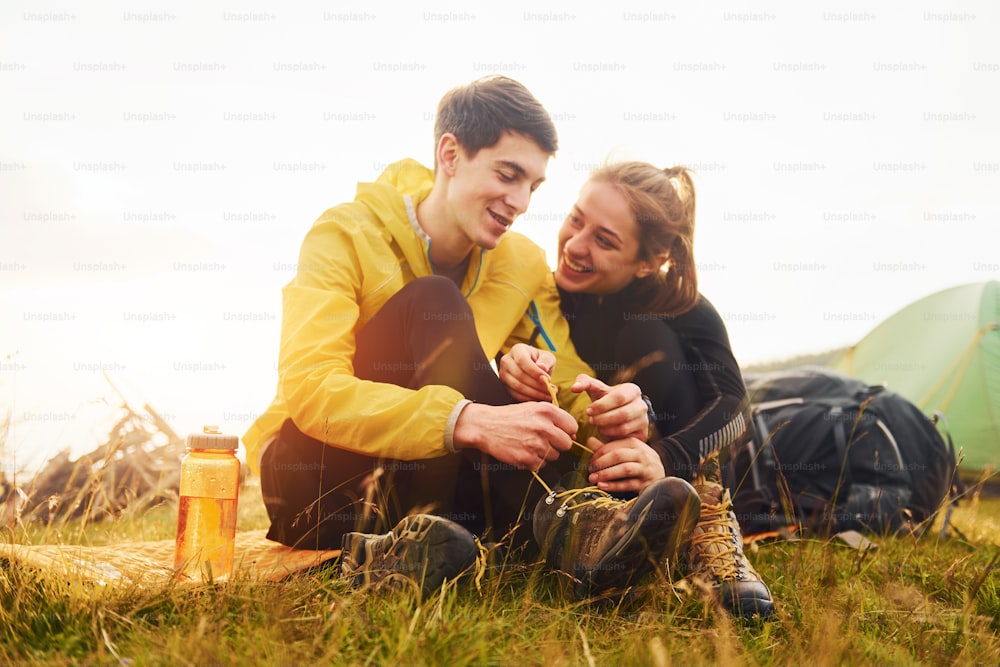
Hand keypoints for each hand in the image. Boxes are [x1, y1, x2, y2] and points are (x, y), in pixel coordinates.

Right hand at [452, 402, 577, 469]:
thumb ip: (554, 418)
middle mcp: (543, 426)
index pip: (572, 427)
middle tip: (544, 440)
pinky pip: (541, 465)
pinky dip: (534, 461)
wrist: (486, 426)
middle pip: (567, 444)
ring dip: (545, 453)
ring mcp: (535, 444)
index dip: (567, 431)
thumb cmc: (510, 417)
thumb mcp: (533, 408)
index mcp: (546, 411)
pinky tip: (524, 450)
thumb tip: (572, 434)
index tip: (559, 432)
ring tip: (530, 443)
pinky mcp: (527, 458)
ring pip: (554, 456)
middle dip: (558, 444)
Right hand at [498, 343, 557, 402]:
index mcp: (517, 350)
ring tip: (548, 395)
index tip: (547, 379)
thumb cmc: (541, 361)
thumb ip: (546, 361)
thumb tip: (542, 367)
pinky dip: (529, 398)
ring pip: (517, 386)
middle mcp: (506, 361)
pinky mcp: (505, 386)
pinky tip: (540, 398)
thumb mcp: (547, 357)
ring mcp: (503, 374)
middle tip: (551, 390)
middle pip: (519, 375)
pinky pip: (516, 395)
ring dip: (534, 393)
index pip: (522, 360)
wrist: (533, 368)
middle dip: (537, 385)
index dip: (534, 371)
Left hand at [571, 375, 648, 440]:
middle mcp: (642, 405)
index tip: (588, 410)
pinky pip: (625, 438)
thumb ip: (583, 382)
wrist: (617, 413)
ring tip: (597, 425)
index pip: (619, 397)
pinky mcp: (642, 434)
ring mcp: (644, 420)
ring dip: (606, 428)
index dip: (601, 405)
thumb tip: (574, 388)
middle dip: (603, 418)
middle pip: (623, 414)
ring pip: (624, 427)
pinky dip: (611, 437)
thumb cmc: (605, 399)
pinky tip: (604, 432)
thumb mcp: (595, 388)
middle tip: (591, 420)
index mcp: (633, 390)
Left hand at [586, 436, 664, 492]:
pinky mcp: (646, 483)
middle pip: (619, 456)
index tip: (590, 460)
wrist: (661, 476)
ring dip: (606, 474)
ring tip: (593, 478)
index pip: (614, 446)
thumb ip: (608, 448)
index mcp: (635, 443)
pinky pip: (628, 484)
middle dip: (601, 462)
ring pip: (624, 469)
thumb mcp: (626, 452)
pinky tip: (602, 485)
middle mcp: (642, 454)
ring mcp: (645, 469)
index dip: (599, 453)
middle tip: (590, 469)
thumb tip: (590, 441)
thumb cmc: (639, 463)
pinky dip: (613, 485)